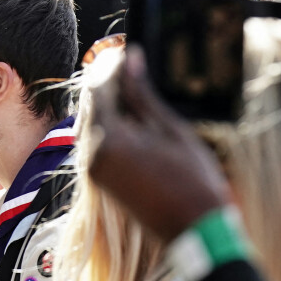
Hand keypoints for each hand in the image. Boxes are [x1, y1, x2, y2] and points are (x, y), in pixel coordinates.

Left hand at [86, 46, 229, 242]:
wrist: (192, 228)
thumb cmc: (191, 178)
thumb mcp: (169, 129)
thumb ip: (142, 95)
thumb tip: (129, 59)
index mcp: (109, 139)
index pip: (98, 89)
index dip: (110, 66)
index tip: (127, 52)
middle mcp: (92, 154)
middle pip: (89, 106)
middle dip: (105, 83)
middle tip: (129, 64)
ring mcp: (93, 170)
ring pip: (89, 124)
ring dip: (106, 103)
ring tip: (132, 86)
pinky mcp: (99, 180)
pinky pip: (94, 142)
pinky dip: (107, 125)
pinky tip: (129, 116)